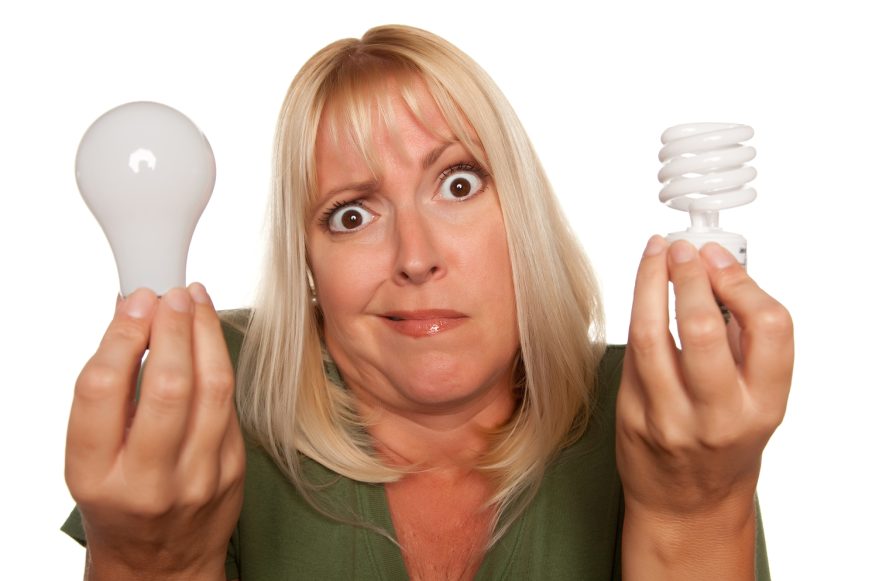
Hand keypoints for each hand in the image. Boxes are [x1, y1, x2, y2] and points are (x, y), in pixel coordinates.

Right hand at [65, 284, 244, 580]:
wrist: (159, 563)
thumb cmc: (118, 499)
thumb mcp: (90, 457)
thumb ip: (106, 395)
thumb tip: (130, 318)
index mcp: (96, 473)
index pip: (103, 390)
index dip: (122, 336)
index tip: (135, 302)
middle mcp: (148, 480)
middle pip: (170, 385)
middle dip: (174, 327)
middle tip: (172, 295)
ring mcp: (197, 478)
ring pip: (213, 388)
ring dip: (206, 333)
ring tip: (196, 302)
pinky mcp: (232, 471)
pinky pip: (230, 405)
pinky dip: (219, 363)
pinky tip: (209, 339)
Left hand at [617, 236, 792, 576]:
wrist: (687, 501)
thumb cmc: (725, 442)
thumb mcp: (757, 398)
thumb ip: (746, 341)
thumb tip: (720, 270)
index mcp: (763, 406)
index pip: (770, 328)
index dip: (742, 282)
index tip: (719, 258)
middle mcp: (719, 416)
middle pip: (703, 328)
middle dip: (689, 276)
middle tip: (681, 248)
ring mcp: (670, 419)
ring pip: (652, 336)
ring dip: (649, 284)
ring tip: (654, 256)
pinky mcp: (632, 417)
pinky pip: (631, 354)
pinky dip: (636, 314)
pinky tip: (643, 294)